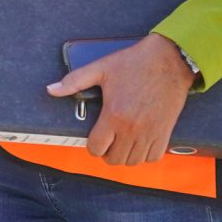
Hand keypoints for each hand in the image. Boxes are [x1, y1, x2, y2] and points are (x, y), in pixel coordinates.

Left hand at [47, 32, 195, 165]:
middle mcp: (132, 129)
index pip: (96, 148)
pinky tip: (140, 143)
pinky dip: (145, 155)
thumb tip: (51, 89)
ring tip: (122, 142)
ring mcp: (150, 133)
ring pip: (133, 161)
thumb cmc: (135, 63)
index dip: (92, 145)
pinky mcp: (165, 132)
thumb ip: (74, 81)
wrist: (170, 60)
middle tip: (108, 140)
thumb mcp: (101, 68)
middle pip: (114, 159)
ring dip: (125, 155)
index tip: (95, 138)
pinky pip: (154, 157)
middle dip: (107, 152)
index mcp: (114, 115)